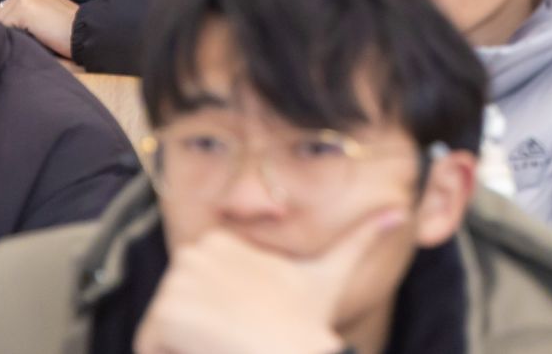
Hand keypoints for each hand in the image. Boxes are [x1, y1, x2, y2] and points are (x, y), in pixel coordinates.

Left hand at [0, 0, 78, 58]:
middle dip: (6, 29)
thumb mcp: (45, 16)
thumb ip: (27, 16)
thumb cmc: (68, 31)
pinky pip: (4, 27)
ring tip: (27, 41)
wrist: (87, 32)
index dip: (9, 27)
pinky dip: (11, 37)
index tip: (24, 37)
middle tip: (25, 41)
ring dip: (8, 34)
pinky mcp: (23, 8)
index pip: (5, 11)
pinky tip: (28, 40)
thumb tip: (2, 29)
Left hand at [134, 207, 406, 353]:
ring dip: (184, 347)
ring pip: (162, 329)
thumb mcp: (331, 274)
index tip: (247, 323)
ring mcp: (178, 281)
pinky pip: (149, 346)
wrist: (292, 351)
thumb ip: (360, 239)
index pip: (192, 291)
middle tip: (235, 338)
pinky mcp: (165, 312)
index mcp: (219, 241)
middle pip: (174, 307)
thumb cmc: (308, 322)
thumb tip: (402, 212)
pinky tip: (205, 353)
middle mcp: (194, 252)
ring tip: (224, 345)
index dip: (215, 315)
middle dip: (196, 331)